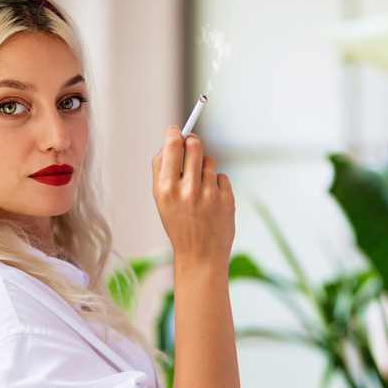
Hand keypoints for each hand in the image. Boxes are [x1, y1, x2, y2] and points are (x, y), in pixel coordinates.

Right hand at [151, 126, 235, 271]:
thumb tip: (171, 141)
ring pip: (209, 160)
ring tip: (199, 188)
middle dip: (192, 142)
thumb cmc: (177, 224)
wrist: (200, 256)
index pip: (173, 145)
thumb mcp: (159, 200)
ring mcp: (210, 195)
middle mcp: (188, 190)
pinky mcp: (227, 199)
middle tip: (190, 146)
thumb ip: (161, 170)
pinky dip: (216, 184)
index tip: (175, 131)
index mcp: (166, 189)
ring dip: (204, 167)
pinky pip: (221, 176)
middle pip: (194, 144)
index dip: (174, 133)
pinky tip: (211, 201)